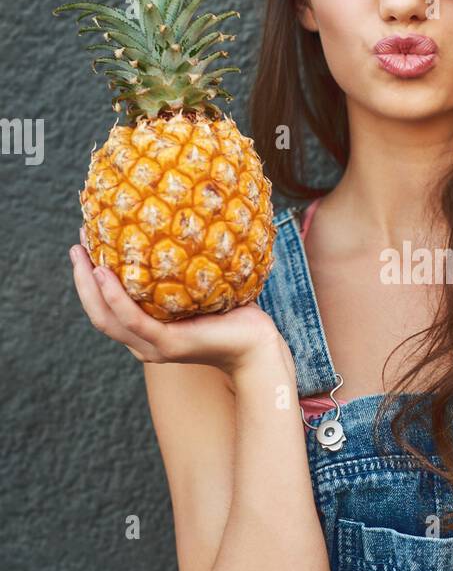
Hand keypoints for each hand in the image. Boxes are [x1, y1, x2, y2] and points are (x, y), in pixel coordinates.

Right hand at [69, 234, 284, 377]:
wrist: (258, 346)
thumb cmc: (234, 316)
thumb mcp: (200, 289)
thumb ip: (181, 269)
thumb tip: (176, 224)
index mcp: (148, 332)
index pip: (108, 308)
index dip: (90, 280)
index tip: (86, 245)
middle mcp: (145, 344)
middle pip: (99, 313)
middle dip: (81, 280)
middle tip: (76, 245)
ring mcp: (155, 347)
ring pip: (107, 318)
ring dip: (88, 285)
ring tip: (81, 255)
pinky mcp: (169, 344)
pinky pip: (133, 320)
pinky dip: (114, 297)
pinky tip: (104, 273)